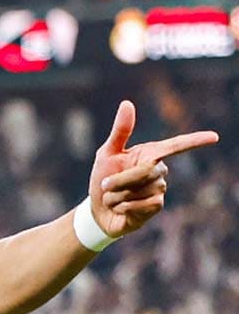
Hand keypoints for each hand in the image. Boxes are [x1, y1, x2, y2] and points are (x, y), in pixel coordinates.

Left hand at [89, 100, 218, 236]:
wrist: (98, 210)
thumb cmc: (103, 178)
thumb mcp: (106, 153)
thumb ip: (120, 131)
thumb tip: (127, 103)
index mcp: (149, 154)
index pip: (175, 146)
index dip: (194, 141)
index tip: (214, 137)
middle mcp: (159, 170)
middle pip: (144, 172)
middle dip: (118, 180)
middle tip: (106, 185)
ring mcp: (159, 188)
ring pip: (140, 190)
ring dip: (117, 195)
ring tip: (114, 198)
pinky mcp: (156, 206)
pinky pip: (142, 204)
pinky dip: (123, 207)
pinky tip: (120, 209)